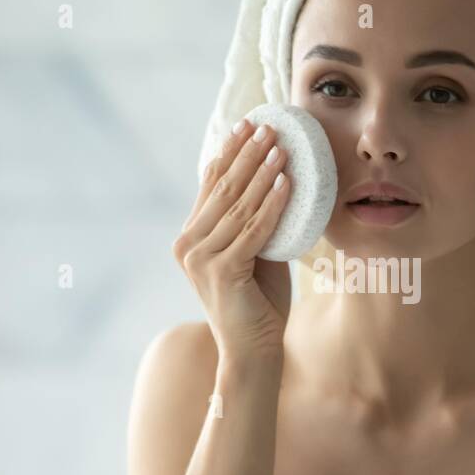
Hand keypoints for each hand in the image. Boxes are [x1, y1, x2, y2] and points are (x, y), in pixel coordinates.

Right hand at [173, 119, 292, 360]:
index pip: (210, 184)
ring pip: (238, 205)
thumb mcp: (254, 252)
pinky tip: (286, 183)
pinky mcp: (222, 272)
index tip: (248, 124)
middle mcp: (188, 245)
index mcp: (191, 237)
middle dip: (247, 153)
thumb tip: (274, 178)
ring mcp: (201, 259)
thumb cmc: (259, 303)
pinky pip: (253, 230)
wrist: (254, 350)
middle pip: (222, 188)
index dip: (230, 151)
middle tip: (269, 126)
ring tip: (282, 147)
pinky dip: (272, 204)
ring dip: (262, 172)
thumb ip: (253, 222)